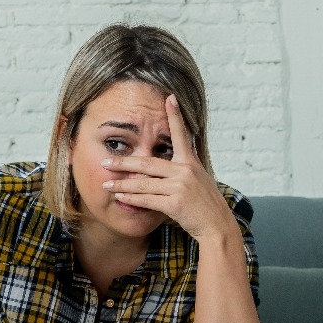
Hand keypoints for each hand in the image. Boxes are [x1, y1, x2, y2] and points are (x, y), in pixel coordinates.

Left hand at [102, 95, 235, 241]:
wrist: (217, 225)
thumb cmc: (205, 204)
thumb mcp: (198, 179)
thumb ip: (183, 168)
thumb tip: (167, 159)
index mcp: (190, 161)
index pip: (181, 134)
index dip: (175, 116)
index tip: (169, 97)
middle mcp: (185, 170)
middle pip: (148, 163)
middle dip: (124, 163)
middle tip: (106, 161)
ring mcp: (180, 187)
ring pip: (144, 184)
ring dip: (122, 184)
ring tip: (106, 184)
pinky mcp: (175, 203)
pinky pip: (147, 200)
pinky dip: (132, 199)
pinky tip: (120, 197)